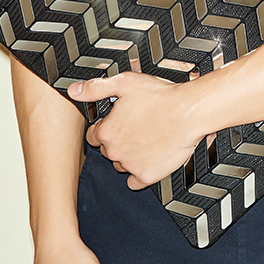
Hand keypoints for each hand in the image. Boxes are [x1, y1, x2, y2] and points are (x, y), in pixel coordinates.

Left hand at [69, 72, 201, 188]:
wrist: (189, 112)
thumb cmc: (162, 98)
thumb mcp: (126, 83)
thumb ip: (96, 88)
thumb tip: (74, 91)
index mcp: (107, 131)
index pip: (94, 136)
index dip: (105, 127)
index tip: (115, 123)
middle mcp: (116, 151)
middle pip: (108, 151)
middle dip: (118, 141)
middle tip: (134, 128)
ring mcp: (131, 165)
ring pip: (121, 165)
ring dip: (128, 156)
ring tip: (145, 140)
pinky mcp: (147, 176)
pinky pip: (135, 181)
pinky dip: (140, 172)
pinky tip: (149, 158)